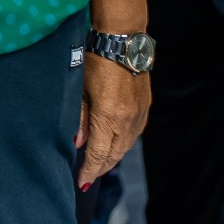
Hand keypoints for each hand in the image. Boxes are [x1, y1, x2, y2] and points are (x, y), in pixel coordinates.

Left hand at [77, 57, 149, 187]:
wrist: (123, 41)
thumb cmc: (95, 59)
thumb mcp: (80, 88)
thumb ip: (80, 118)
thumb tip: (78, 143)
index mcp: (109, 117)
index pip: (99, 153)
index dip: (89, 170)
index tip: (81, 182)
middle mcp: (128, 120)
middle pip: (115, 154)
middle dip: (101, 168)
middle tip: (88, 178)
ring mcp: (140, 114)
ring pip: (127, 145)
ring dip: (113, 157)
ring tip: (100, 165)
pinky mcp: (145, 106)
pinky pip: (135, 133)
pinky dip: (124, 143)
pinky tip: (115, 144)